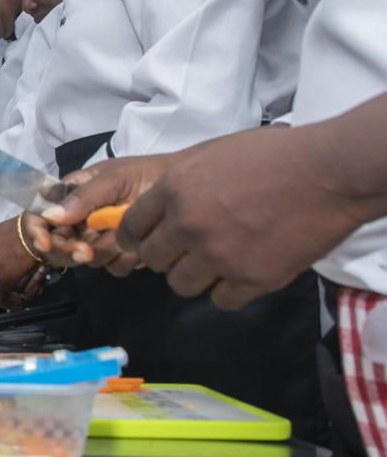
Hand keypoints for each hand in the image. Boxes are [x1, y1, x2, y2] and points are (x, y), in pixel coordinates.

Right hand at [25, 155, 173, 270]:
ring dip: (104, 252)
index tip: (44, 242)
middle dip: (69, 249)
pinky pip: (113, 267)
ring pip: (87, 257)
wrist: (192, 192)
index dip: (37, 229)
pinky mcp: (121, 254)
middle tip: (85, 252)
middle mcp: (82, 217)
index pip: (41, 212)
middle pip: (58, 241)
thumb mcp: (114, 178)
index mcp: (73, 193)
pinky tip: (137, 248)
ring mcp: (101, 237)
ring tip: (124, 240)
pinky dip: (125, 260)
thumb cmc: (149, 175)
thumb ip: (83, 196)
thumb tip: (49, 215)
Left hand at [97, 127, 360, 309]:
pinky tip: (241, 272)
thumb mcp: (208, 157)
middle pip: (152, 260)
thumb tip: (158, 210)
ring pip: (181, 284)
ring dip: (194, 275)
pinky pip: (220, 300)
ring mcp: (218, 255)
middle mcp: (188, 225)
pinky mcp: (251, 279)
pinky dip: (228, 289)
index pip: (130, 228)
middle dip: (165, 256)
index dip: (135, 236)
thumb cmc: (271, 156)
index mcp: (173, 190)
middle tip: (184, 250)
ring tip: (215, 261)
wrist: (326, 173)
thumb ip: (177, 186)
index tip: (143, 241)